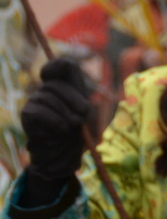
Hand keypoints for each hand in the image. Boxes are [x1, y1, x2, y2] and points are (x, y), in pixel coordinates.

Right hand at [19, 58, 93, 188]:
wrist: (65, 152)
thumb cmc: (78, 130)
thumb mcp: (86, 111)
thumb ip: (82, 92)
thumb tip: (75, 87)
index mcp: (66, 84)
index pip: (62, 66)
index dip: (59, 65)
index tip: (58, 70)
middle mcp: (48, 88)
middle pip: (56, 84)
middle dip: (74, 100)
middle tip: (81, 118)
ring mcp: (35, 99)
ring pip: (48, 97)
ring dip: (66, 115)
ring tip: (72, 126)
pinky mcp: (27, 113)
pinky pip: (40, 111)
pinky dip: (55, 121)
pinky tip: (61, 130)